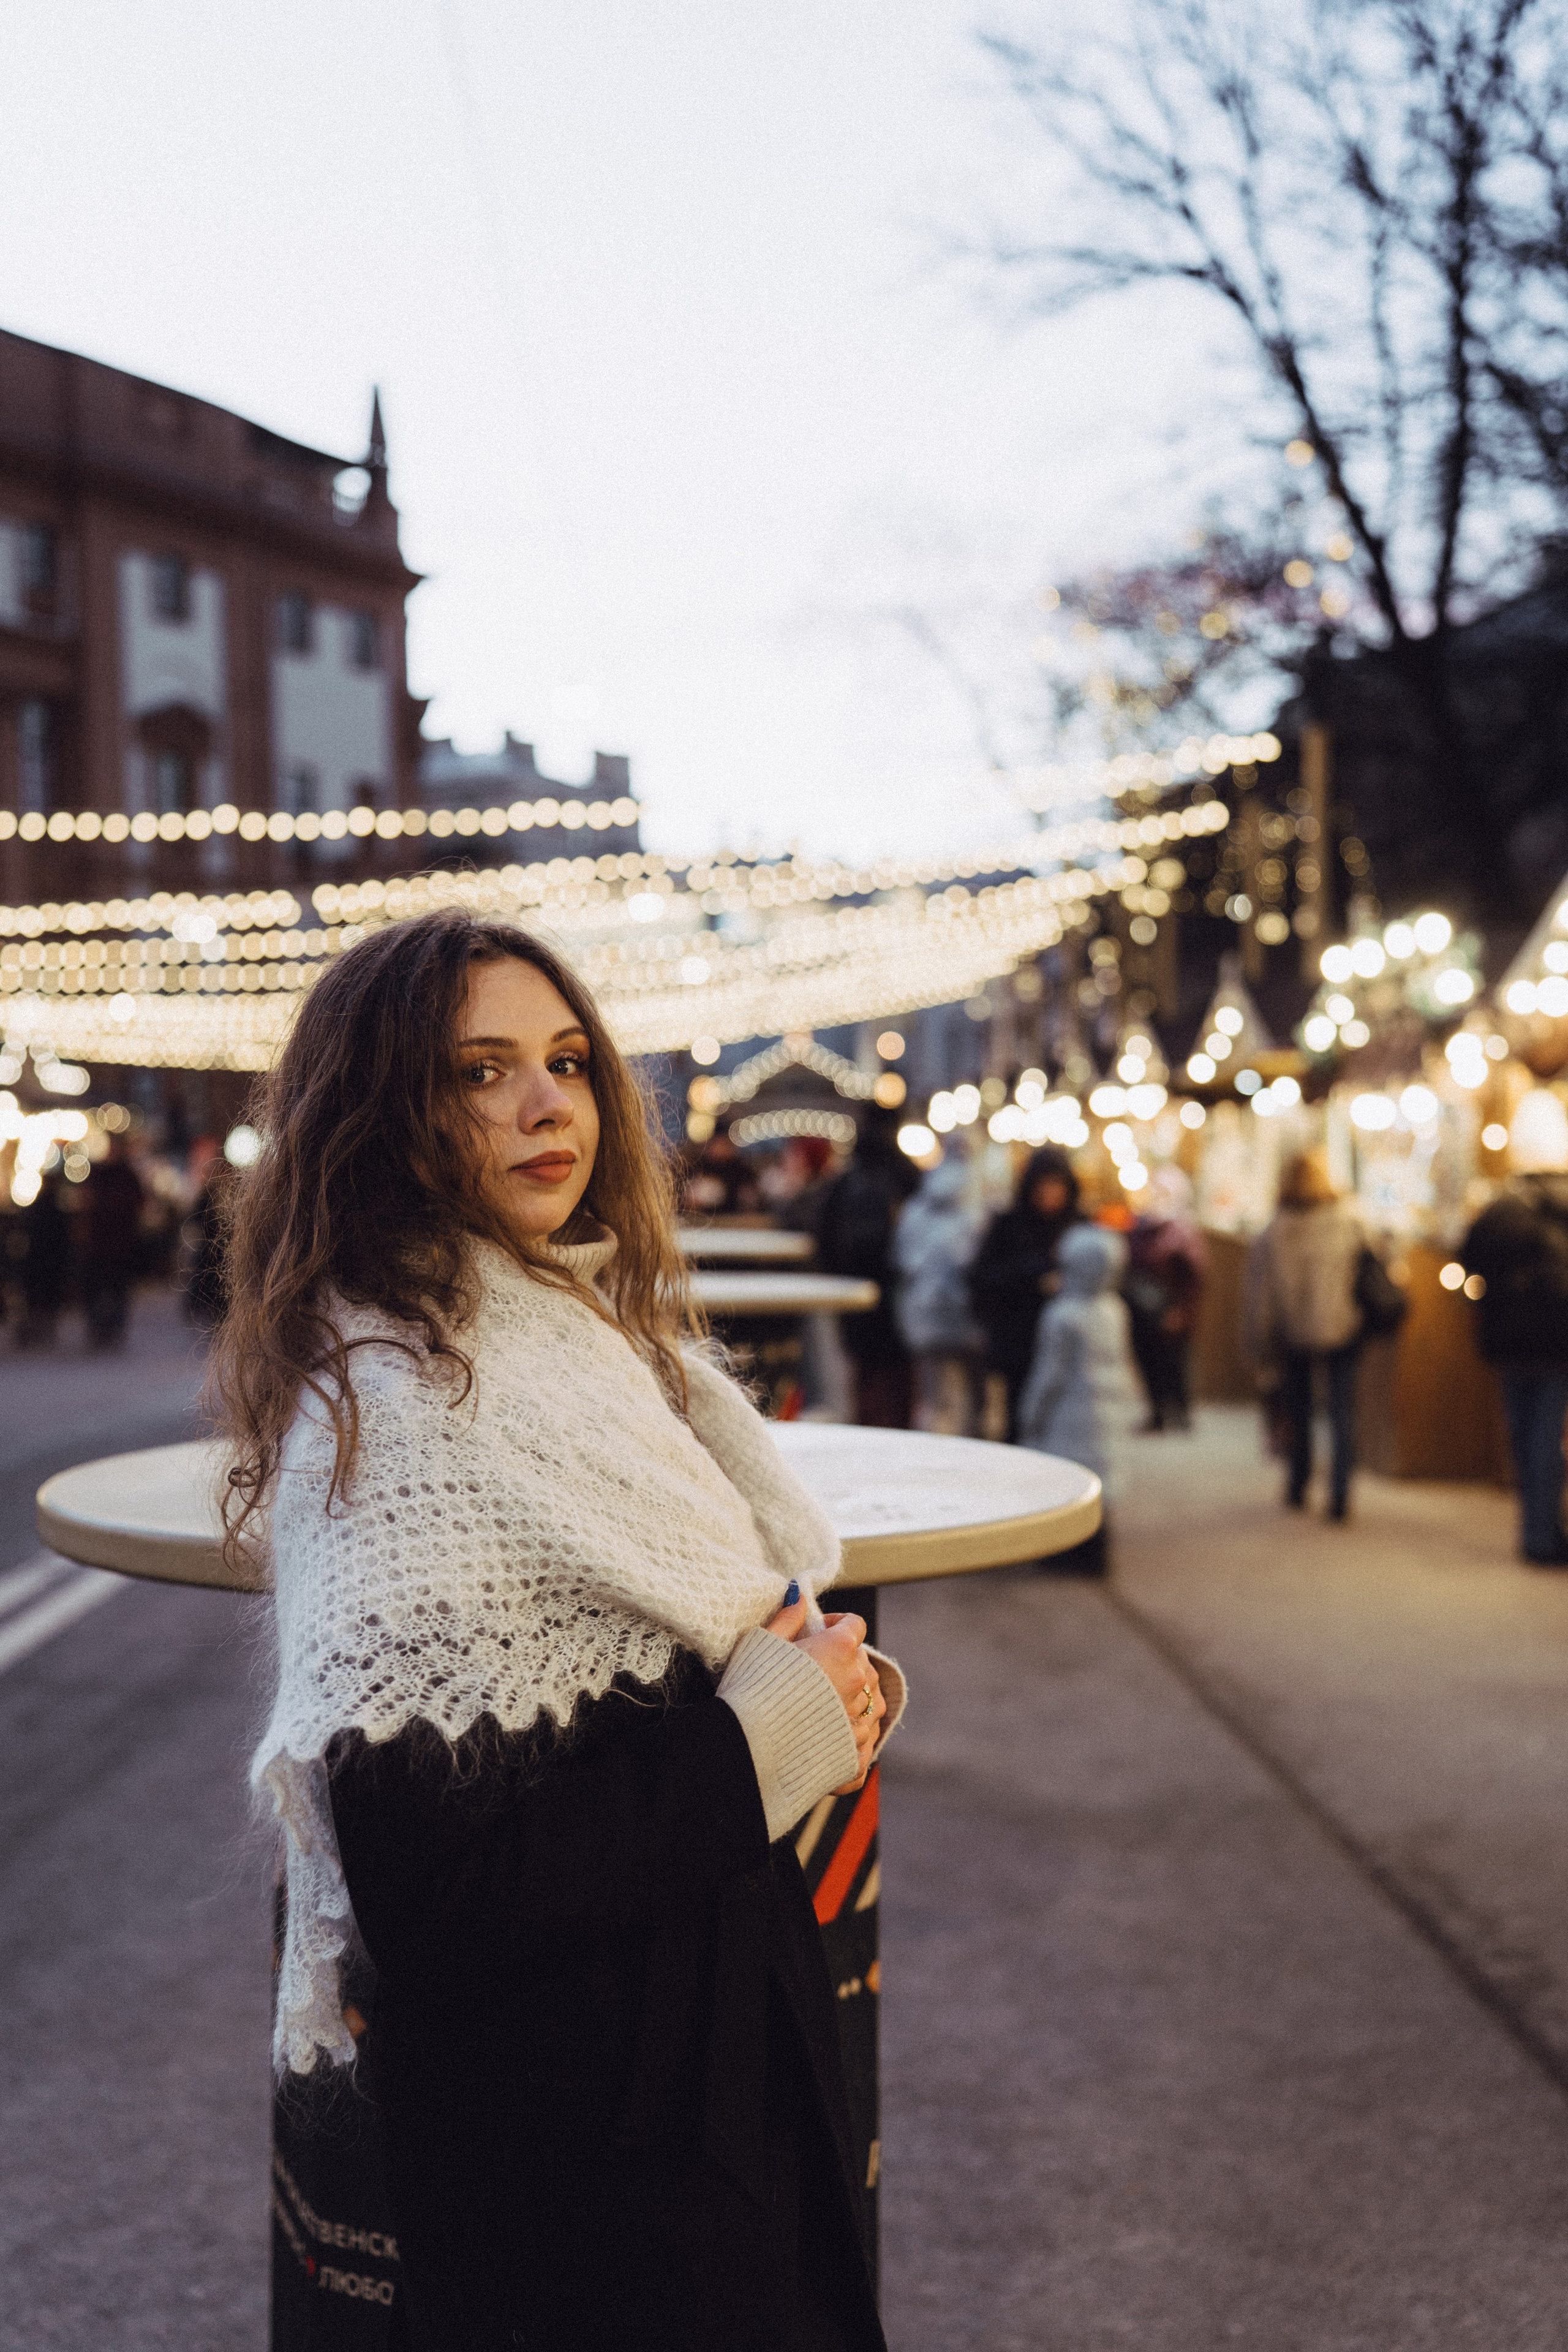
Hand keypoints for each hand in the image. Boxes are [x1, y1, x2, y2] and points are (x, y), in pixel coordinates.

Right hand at [762, 1596, 885, 1790]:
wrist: (748, 1745)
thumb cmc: (751, 1689)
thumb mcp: (763, 1642)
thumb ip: (788, 1617)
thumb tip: (800, 1595)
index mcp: (838, 1648)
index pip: (855, 1624)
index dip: (838, 1623)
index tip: (820, 1630)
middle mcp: (856, 1679)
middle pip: (861, 1660)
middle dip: (843, 1658)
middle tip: (814, 1666)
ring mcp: (857, 1714)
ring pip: (868, 1695)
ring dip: (851, 1692)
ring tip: (823, 1699)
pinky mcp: (854, 1744)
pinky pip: (866, 1729)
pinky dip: (853, 1726)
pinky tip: (832, 1726)